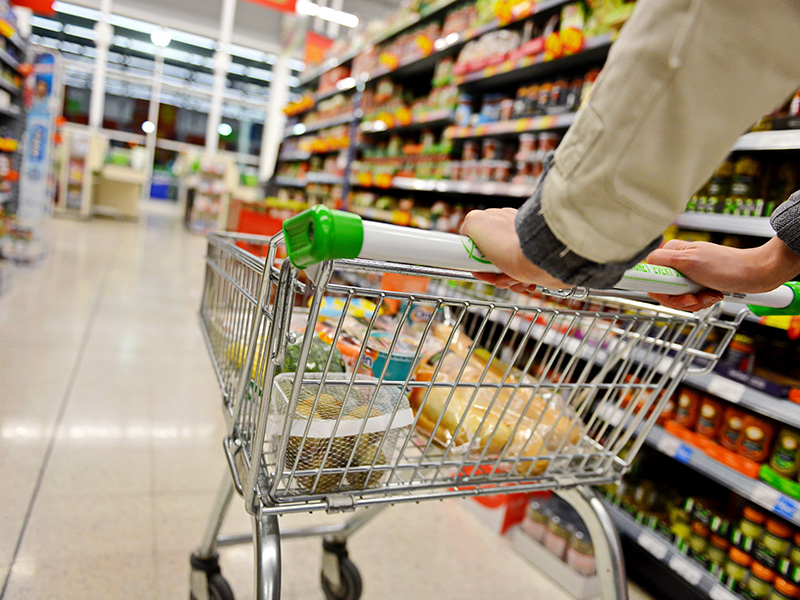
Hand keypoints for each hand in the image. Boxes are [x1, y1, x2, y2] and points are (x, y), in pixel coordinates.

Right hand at [460, 207, 568, 293]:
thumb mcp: (475, 223)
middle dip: (492, 273)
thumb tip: (468, 235)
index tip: (477, 268)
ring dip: (506, 280)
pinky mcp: (538, 261)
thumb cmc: (509, 243)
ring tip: (513, 280)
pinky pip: (523, 276)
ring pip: (507, 269)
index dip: (476, 258)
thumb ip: (468, 226)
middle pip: (493, 258)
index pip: (481, 241)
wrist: (541, 259)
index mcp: (499, 220)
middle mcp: (514, 232)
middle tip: (496, 277)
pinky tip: (524, 282)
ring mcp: (526, 248)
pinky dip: (520, 282)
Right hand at [646, 237, 799, 310]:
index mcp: (671, 254)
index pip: (648, 275)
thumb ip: (663, 260)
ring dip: (693, 302)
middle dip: (679, 299)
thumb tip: (642, 263)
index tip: (668, 292)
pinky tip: (713, 295)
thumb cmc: (727, 266)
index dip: (657, 287)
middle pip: (662, 290)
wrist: (756, 274)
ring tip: (709, 296)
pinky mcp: (698, 285)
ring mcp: (687, 275)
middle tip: (694, 297)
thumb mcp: (689, 261)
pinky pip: (690, 300)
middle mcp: (676, 264)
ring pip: (676, 297)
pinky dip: (702, 301)